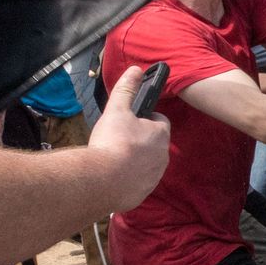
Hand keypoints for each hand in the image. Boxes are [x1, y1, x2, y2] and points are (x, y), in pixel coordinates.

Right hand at [88, 65, 171, 210]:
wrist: (102, 182)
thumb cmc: (112, 143)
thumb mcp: (117, 110)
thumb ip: (126, 90)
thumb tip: (135, 71)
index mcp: (160, 134)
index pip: (160, 120)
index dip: (146, 118)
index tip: (131, 119)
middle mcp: (163, 157)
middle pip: (154, 143)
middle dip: (140, 140)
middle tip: (118, 139)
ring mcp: (154, 177)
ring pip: (147, 164)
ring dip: (135, 161)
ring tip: (114, 158)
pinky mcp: (142, 193)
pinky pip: (138, 182)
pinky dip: (129, 179)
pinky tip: (113, 176)